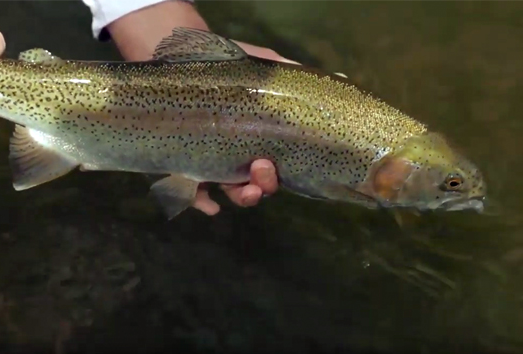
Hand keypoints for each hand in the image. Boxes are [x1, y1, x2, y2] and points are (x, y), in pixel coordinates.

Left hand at [192, 42, 298, 215]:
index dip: (280, 175)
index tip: (281, 168)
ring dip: (241, 196)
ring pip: (229, 190)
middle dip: (263, 185)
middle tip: (262, 169)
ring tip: (244, 190)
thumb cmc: (227, 68)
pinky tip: (210, 206)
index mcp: (258, 141)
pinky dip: (201, 201)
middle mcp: (237, 157)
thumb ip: (294, 76)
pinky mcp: (182, 164)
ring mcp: (210, 162)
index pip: (276, 167)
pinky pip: (192, 191)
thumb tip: (343, 76)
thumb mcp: (265, 69)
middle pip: (255, 184)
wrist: (179, 60)